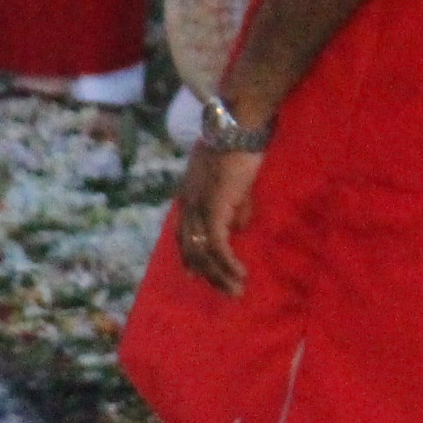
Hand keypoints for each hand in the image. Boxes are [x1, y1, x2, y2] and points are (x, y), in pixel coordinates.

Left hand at [174, 141, 261, 295]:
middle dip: (208, 274)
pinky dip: (227, 262)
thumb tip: (239, 229)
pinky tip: (239, 274)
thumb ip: (235, 209)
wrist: (237, 131)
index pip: (182, 235)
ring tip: (236, 291)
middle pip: (190, 248)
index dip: (188, 256)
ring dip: (220, 274)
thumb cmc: (238, 153)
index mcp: (188, 198)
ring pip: (203, 251)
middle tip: (226, 292)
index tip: (195, 276)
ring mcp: (197, 207)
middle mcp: (187, 205)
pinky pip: (217, 243)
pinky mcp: (213, 208)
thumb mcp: (235, 187)